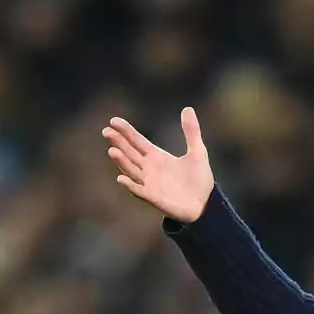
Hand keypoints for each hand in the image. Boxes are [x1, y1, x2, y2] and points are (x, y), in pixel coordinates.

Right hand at [102, 107, 213, 222]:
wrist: (206, 205)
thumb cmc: (199, 180)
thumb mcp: (198, 152)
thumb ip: (191, 132)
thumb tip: (188, 108)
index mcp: (157, 157)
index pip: (137, 141)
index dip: (126, 131)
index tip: (114, 121)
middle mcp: (149, 169)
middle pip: (130, 153)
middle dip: (119, 143)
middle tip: (107, 131)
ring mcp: (149, 183)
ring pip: (131, 170)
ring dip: (121, 161)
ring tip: (112, 150)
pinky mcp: (153, 198)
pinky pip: (139, 191)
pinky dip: (130, 185)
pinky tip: (121, 179)